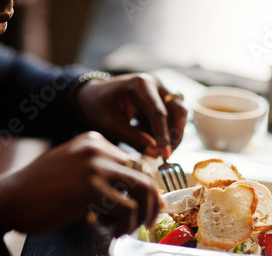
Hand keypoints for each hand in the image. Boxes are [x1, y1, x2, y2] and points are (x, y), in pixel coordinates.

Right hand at [0, 132, 162, 236]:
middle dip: (151, 202)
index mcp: (94, 141)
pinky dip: (125, 225)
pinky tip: (112, 233)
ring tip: (127, 230)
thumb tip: (133, 192)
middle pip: (144, 174)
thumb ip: (101, 173)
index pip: (134, 163)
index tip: (148, 206)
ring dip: (141, 215)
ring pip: (142, 190)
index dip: (146, 187)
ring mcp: (95, 167)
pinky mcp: (91, 188)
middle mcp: (98, 149)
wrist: (9, 198)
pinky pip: (126, 208)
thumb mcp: (73, 169)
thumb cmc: (39, 190)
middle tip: (148, 221)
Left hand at [73, 73, 187, 159]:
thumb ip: (133, 138)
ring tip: (160, 151)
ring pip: (179, 114)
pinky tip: (154, 142)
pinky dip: (167, 132)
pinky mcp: (161, 101)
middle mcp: (155, 84)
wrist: (92, 96)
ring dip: (174, 134)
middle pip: (177, 110)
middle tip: (167, 155)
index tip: (165, 154)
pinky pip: (172, 118)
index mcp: (141, 85)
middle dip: (175, 134)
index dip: (164, 135)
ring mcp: (160, 91)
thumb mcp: (110, 125)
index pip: (159, 113)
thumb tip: (155, 153)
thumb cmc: (98, 107)